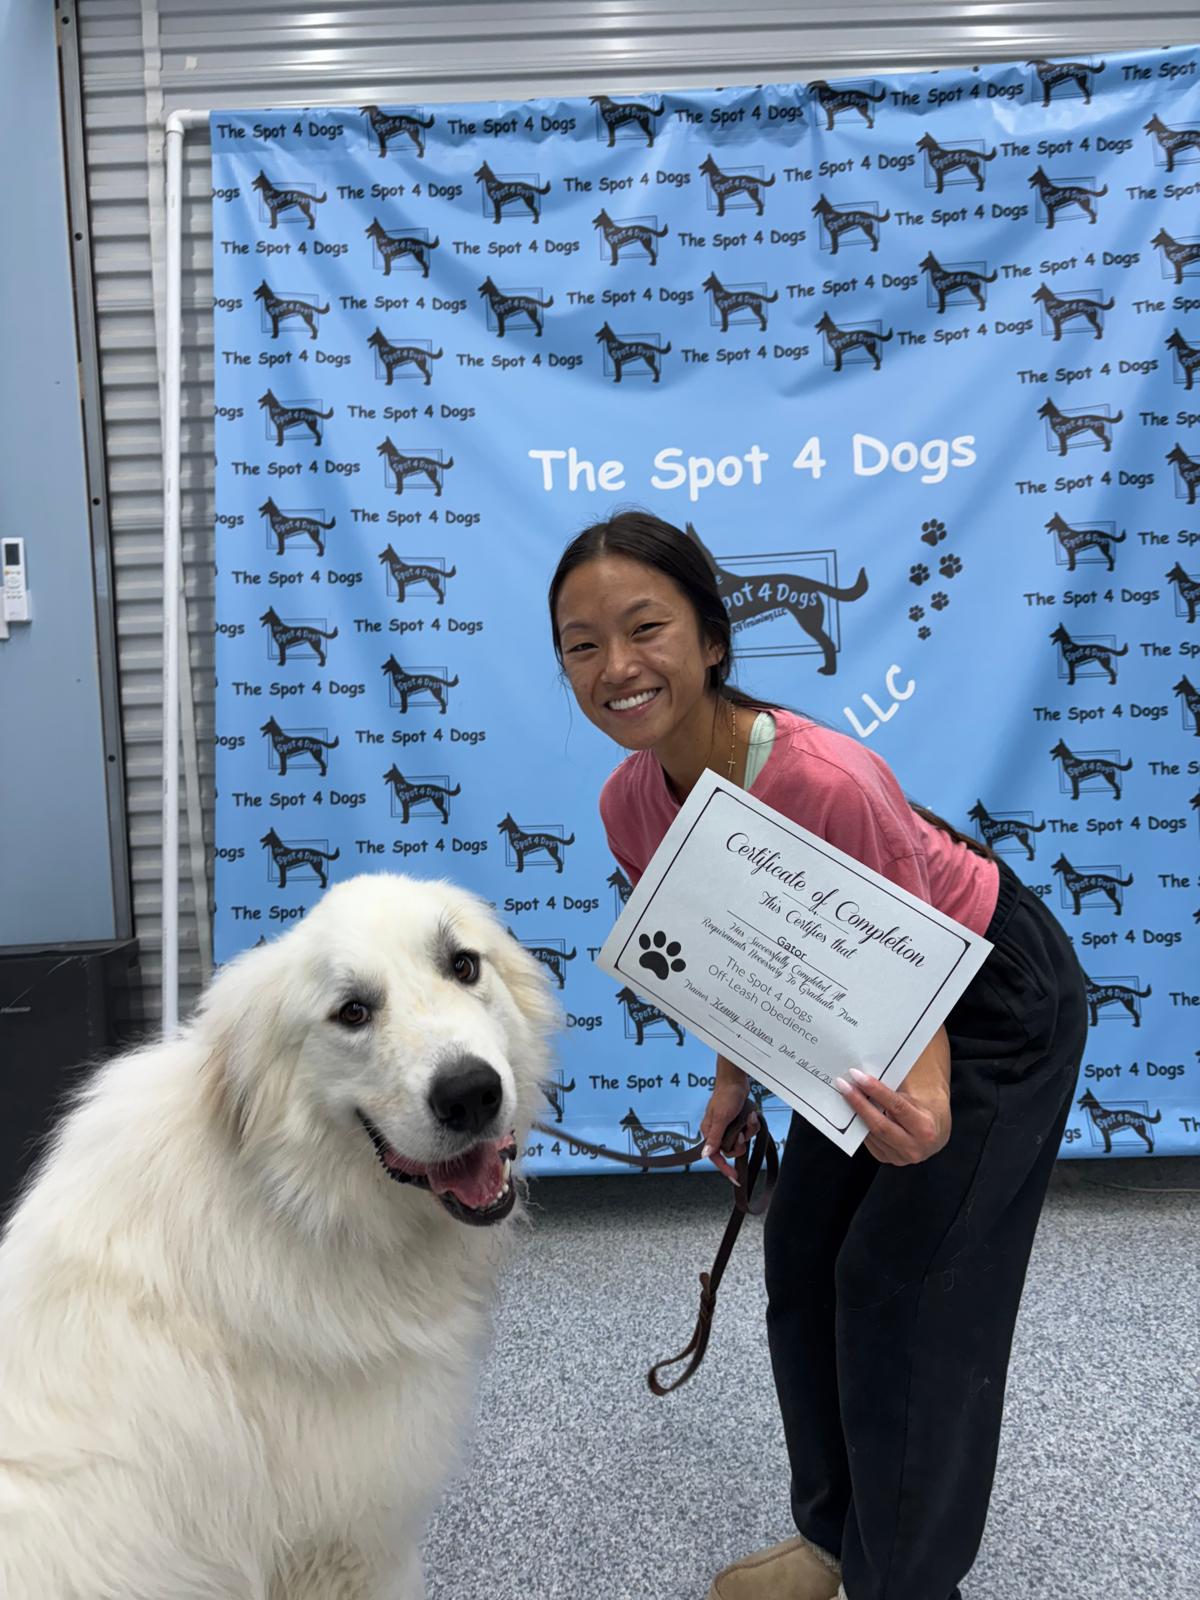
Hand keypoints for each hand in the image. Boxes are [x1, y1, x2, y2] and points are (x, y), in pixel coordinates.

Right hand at [699, 1078, 758, 1184]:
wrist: (736, 1080)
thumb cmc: (726, 1096)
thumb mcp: (721, 1119)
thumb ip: (714, 1138)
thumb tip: (705, 1155)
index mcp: (709, 1132)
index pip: (715, 1156)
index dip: (725, 1168)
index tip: (735, 1178)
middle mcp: (718, 1131)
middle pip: (732, 1149)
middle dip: (741, 1142)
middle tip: (742, 1133)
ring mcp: (729, 1126)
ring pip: (742, 1140)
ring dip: (748, 1130)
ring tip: (748, 1118)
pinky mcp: (738, 1122)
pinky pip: (747, 1131)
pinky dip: (751, 1124)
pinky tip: (751, 1115)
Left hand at [835, 1066, 950, 1166]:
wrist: (937, 1134)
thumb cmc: (925, 1111)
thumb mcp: (917, 1099)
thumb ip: (894, 1093)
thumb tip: (867, 1080)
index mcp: (925, 1128)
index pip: (896, 1106)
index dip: (875, 1090)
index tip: (858, 1076)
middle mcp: (915, 1146)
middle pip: (880, 1124)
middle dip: (859, 1103)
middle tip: (844, 1086)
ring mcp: (902, 1157)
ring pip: (872, 1134)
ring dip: (856, 1113)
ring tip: (846, 1095)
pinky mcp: (890, 1160)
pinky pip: (870, 1142)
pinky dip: (861, 1125)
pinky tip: (855, 1112)